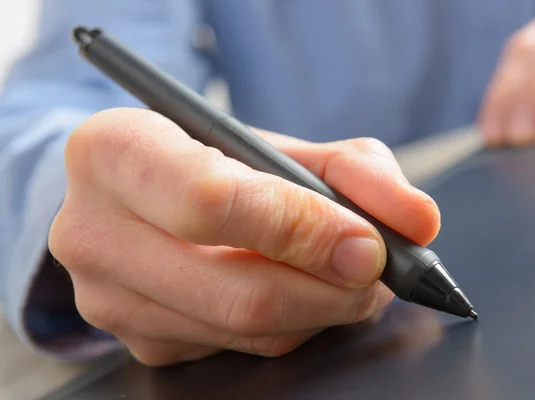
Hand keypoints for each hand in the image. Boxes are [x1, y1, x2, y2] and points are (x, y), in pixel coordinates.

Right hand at [49, 108, 439, 365]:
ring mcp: (110, 299)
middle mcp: (94, 230)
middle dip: (329, 289)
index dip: (300, 228)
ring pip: (244, 330)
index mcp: (116, 151)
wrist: (144, 192)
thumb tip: (416, 221)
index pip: (211, 201)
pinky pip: (235, 348)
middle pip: (235, 290)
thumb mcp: (279, 143)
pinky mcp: (136, 342)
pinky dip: (288, 325)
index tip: (366, 244)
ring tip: (347, 277)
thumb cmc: (213, 160)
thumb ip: (354, 171)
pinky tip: (300, 292)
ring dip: (319, 310)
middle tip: (376, 272)